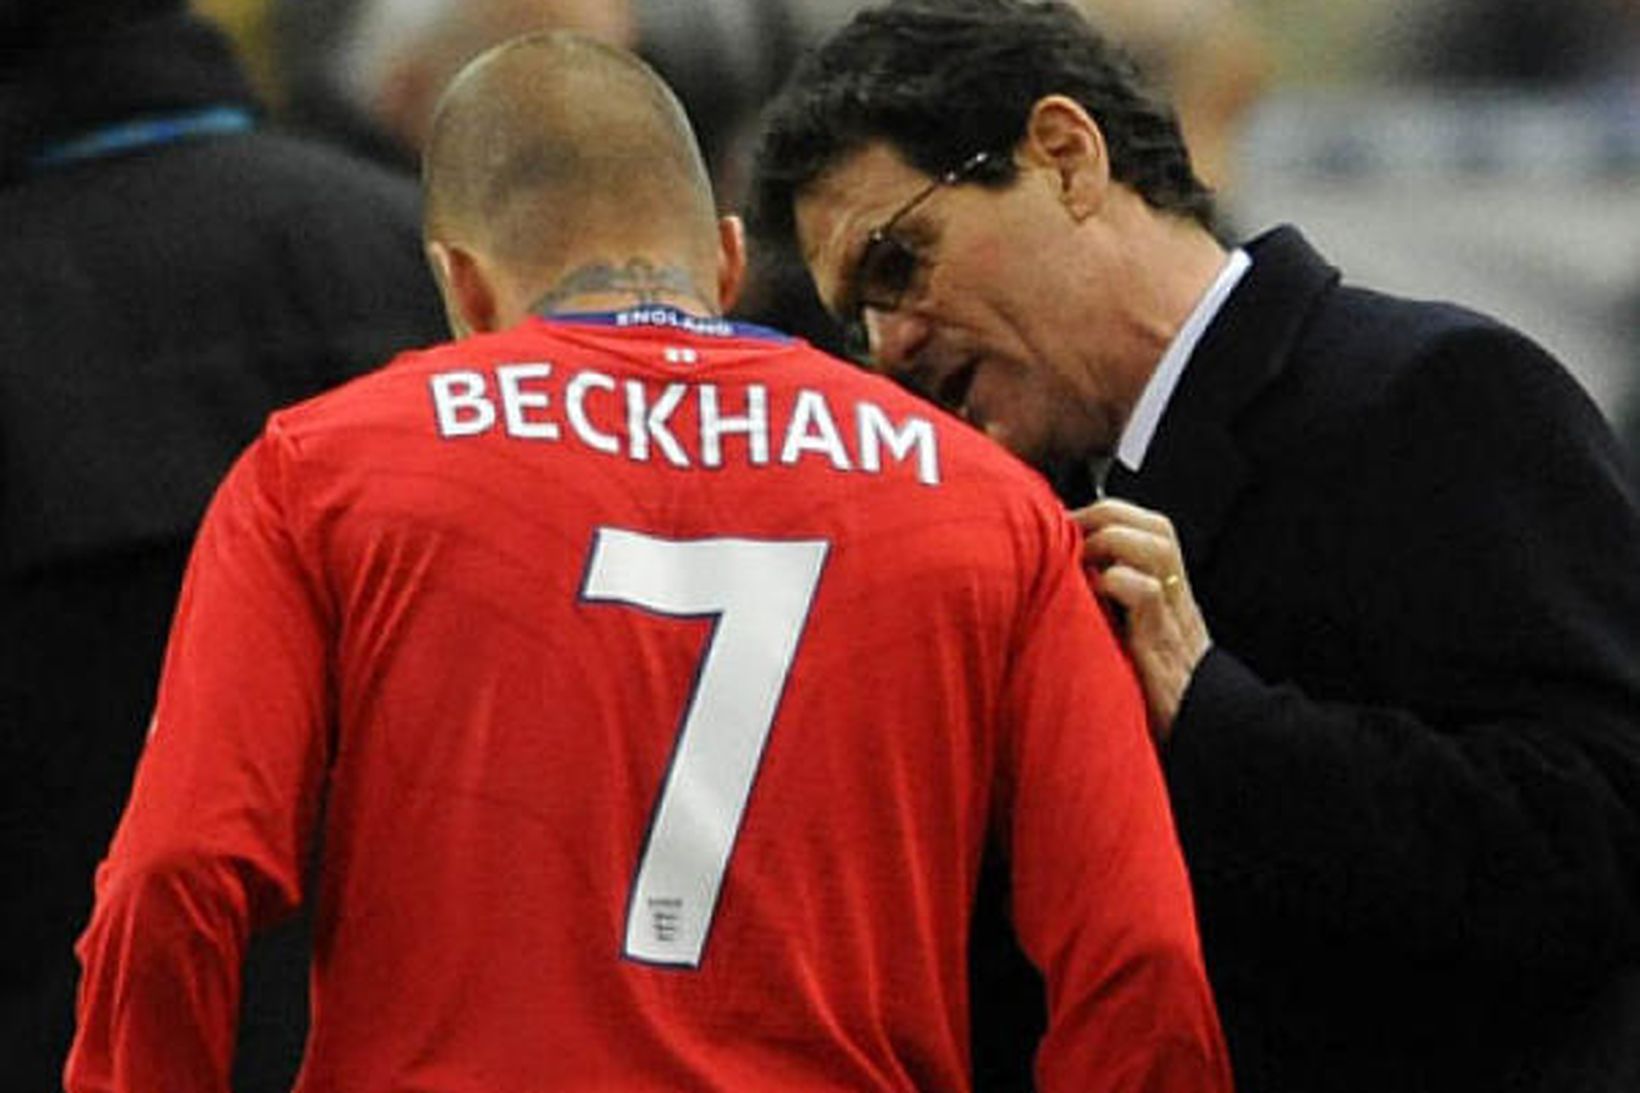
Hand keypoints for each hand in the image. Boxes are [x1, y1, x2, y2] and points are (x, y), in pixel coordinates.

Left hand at [1072, 499, 1210, 741]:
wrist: (1196, 731)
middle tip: (1063, 535)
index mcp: (1165, 588)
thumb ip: (1107, 603)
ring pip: (1153, 544)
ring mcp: (1171, 615)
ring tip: (1077, 560)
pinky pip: (1143, 590)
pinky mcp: (1161, 643)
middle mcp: (1173, 594)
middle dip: (1103, 517)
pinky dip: (1113, 581)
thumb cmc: (1151, 690)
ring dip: (1108, 541)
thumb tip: (1058, 574)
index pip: (1142, 523)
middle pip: (1152, 524)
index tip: (1060, 525)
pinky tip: (1089, 591)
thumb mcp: (1128, 635)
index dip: (1100, 514)